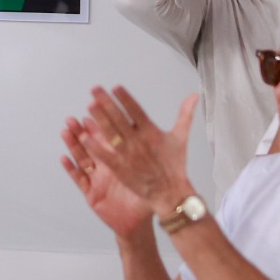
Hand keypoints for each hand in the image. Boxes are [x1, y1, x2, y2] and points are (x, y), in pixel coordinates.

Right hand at [60, 117, 150, 237]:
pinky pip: (80, 180)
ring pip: (82, 158)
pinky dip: (71, 169)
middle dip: (82, 130)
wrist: (137, 222)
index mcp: (119, 160)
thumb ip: (154, 154)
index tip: (95, 105)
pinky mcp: (92, 193)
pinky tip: (64, 157)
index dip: (101, 122)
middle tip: (75, 115)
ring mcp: (97, 180)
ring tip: (66, 130)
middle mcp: (105, 167)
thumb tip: (163, 136)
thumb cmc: (143, 198)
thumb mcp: (152, 174)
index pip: (108, 137)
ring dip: (73, 145)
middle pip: (91, 145)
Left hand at [79, 87, 197, 215]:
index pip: (136, 111)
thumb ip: (185, 114)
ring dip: (99, 120)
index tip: (115, 87)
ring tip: (89, 106)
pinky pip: (106, 156)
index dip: (125, 99)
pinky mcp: (121, 169)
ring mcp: (128, 155)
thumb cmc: (175, 165)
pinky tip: (84, 136)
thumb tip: (195, 95)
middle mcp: (139, 142)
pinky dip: (95, 147)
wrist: (170, 192)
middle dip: (106, 103)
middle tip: (95, 90)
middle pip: (119, 119)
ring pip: (111, 134)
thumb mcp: (180, 137)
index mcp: (151, 132)